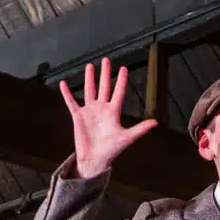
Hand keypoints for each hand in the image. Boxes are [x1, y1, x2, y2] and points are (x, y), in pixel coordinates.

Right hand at [59, 57, 156, 177]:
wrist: (95, 159)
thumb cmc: (111, 150)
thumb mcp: (127, 137)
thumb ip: (141, 128)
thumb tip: (156, 122)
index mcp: (113, 112)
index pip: (118, 92)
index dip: (121, 80)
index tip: (124, 68)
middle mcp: (101, 108)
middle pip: (104, 86)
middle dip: (105, 73)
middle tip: (106, 60)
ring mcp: (89, 111)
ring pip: (89, 90)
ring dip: (89, 78)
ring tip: (89, 66)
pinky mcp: (78, 116)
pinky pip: (71, 102)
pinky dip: (67, 93)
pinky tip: (63, 84)